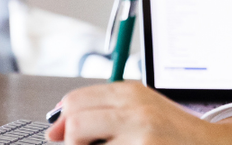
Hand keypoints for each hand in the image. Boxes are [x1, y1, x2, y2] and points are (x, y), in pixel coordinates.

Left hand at [47, 82, 231, 144]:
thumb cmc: (175, 135)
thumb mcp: (141, 111)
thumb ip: (103, 112)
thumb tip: (56, 129)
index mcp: (131, 92)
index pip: (76, 101)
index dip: (61, 122)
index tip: (57, 136)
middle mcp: (135, 108)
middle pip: (75, 121)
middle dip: (72, 140)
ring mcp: (140, 133)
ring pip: (83, 142)